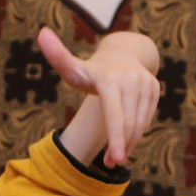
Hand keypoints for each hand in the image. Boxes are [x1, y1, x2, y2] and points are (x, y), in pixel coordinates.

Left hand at [38, 28, 159, 166]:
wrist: (121, 53)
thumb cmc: (91, 68)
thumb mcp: (73, 66)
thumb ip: (57, 56)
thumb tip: (41, 32)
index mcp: (110, 79)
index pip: (114, 115)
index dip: (115, 139)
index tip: (113, 160)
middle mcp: (131, 80)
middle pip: (128, 123)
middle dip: (120, 146)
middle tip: (111, 163)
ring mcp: (146, 83)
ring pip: (140, 123)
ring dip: (129, 143)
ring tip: (117, 156)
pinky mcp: (154, 88)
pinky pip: (147, 118)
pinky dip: (138, 131)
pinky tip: (128, 137)